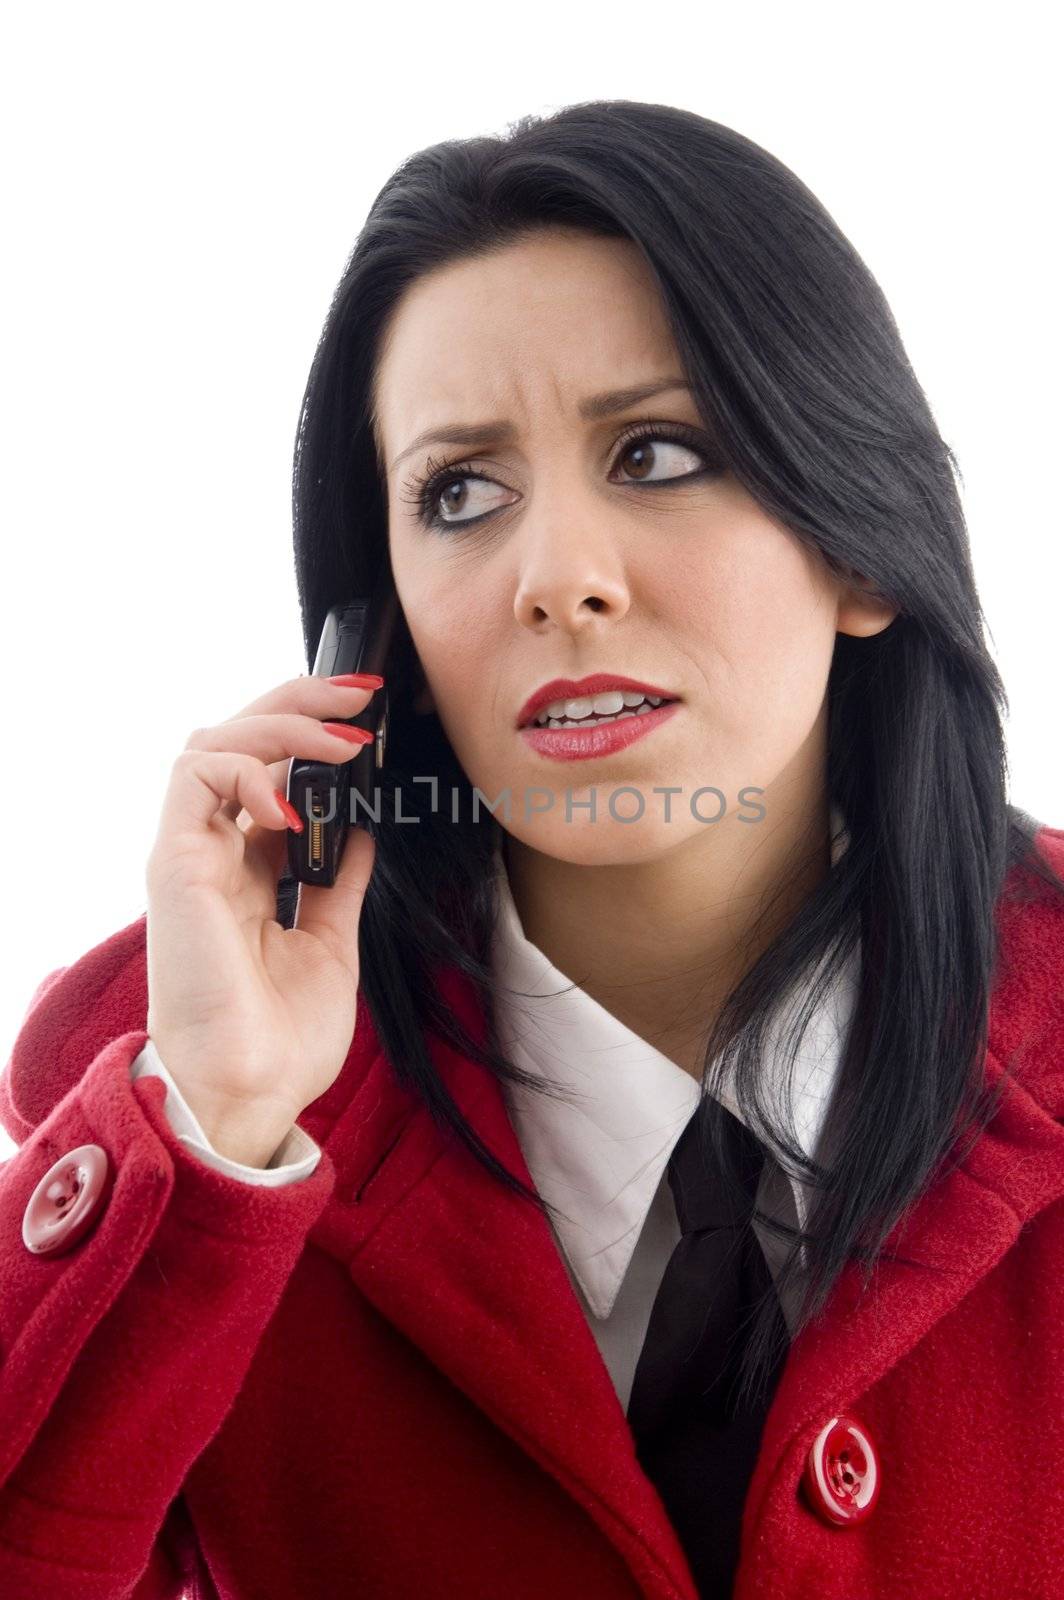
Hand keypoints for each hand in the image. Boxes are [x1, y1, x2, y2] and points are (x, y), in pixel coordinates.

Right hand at [143, 673, 381, 1162]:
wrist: (250, 1093)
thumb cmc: (280, 1037)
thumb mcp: (330, 939)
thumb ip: (338, 879)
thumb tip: (363, 827)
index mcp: (245, 867)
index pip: (268, 770)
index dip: (310, 734)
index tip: (368, 720)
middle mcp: (213, 850)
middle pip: (238, 739)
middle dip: (298, 702)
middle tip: (359, 695)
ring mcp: (190, 853)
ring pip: (213, 742)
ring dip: (281, 724)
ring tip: (343, 739)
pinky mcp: (175, 863)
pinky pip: (195, 776)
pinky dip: (248, 768)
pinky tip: (293, 801)